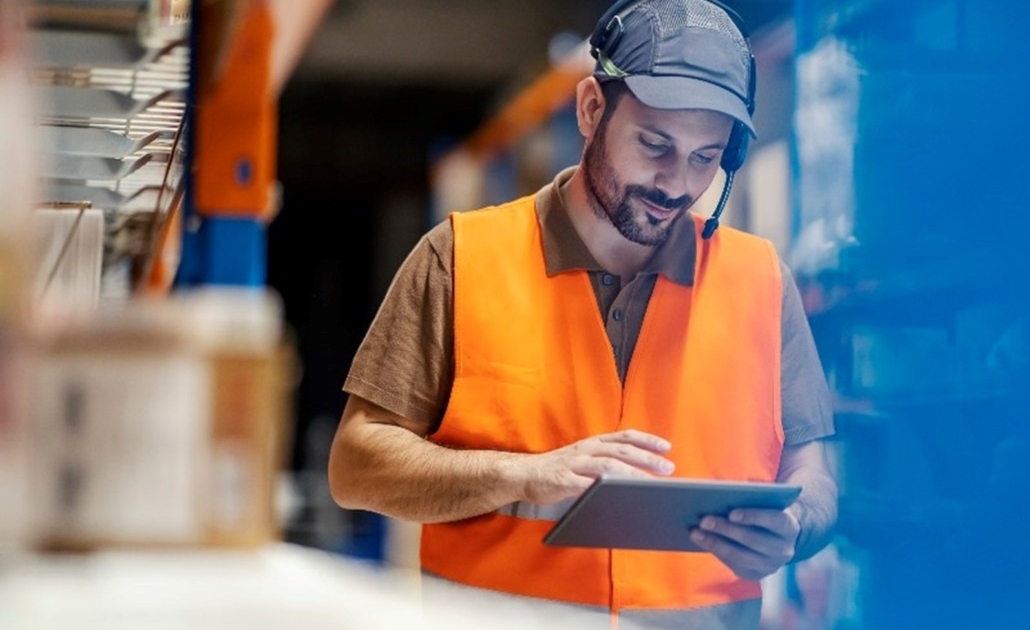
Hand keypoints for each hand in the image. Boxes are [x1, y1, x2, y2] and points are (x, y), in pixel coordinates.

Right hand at [514, 430, 674, 504]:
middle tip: (668, 467)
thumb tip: (634, 473)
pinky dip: (606, 488)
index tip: (666, 447)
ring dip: (633, 473)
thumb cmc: (557, 470)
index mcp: (593, 443)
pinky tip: (620, 494)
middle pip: (622, 450)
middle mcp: (587, 449)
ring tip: (651, 482)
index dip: (647, 440)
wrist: (523, 474)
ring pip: (609, 465)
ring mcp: (576, 464)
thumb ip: (604, 463)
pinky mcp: (566, 480)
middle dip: (647, 458)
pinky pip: (588, 484)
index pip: (625, 436)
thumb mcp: (583, 460)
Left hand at [688, 506, 800, 580]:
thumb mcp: (765, 504)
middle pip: (753, 540)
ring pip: (740, 555)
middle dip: (726, 529)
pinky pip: (734, 565)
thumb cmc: (765, 512)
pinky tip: (701, 541)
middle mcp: (784, 549)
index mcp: (789, 527)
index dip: (753, 516)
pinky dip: (716, 552)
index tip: (732, 512)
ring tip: (695, 532)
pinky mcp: (757, 575)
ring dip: (715, 543)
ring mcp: (771, 565)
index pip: (774, 520)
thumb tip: (720, 496)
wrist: (778, 538)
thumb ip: (751, 500)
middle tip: (704, 520)